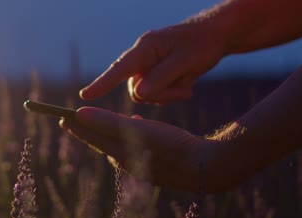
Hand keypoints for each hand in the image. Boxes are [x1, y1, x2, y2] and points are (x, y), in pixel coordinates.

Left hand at [59, 107, 211, 191]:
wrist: (206, 167)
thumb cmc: (170, 146)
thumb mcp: (137, 132)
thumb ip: (107, 122)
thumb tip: (78, 115)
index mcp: (120, 154)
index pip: (92, 137)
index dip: (76, 126)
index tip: (61, 118)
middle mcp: (128, 161)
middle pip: (103, 143)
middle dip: (89, 130)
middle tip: (75, 121)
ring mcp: (143, 164)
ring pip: (121, 145)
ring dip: (111, 132)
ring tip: (105, 122)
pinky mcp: (158, 163)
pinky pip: (137, 146)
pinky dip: (132, 135)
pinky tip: (140, 125)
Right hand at [79, 21, 228, 104]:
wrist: (216, 36)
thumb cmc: (202, 44)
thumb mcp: (185, 61)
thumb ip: (161, 77)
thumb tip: (137, 93)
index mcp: (145, 48)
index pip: (119, 68)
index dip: (102, 84)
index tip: (84, 96)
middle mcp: (142, 58)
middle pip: (136, 89)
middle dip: (159, 94)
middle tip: (183, 90)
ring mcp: (148, 67)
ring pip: (146, 94)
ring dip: (167, 95)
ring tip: (187, 83)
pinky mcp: (156, 75)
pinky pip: (155, 94)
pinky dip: (171, 94)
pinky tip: (185, 83)